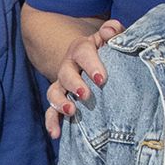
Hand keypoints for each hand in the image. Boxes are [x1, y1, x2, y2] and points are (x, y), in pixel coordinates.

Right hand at [42, 20, 124, 139]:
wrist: (88, 60)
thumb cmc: (106, 50)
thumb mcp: (110, 38)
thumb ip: (113, 31)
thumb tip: (110, 30)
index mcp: (81, 50)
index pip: (83, 52)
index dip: (91, 64)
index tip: (102, 78)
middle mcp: (68, 66)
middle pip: (66, 73)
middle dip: (74, 84)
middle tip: (85, 95)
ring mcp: (62, 84)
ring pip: (54, 92)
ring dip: (60, 102)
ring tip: (71, 112)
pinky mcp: (60, 101)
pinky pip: (51, 112)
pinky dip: (52, 122)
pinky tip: (56, 134)